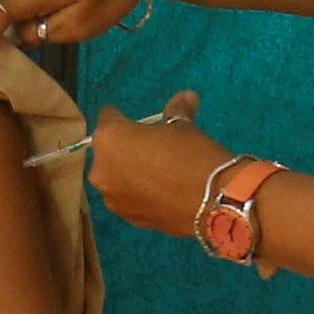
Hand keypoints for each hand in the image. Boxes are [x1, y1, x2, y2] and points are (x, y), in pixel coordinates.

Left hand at [87, 90, 231, 239]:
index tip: (135, 123)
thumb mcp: (182, 127)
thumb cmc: (192, 154)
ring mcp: (111, 198)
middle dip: (124, 148)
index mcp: (109, 138)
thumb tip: (187, 95)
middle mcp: (101, 169)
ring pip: (116, 177)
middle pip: (108, 151)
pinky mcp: (127, 218)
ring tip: (157, 172)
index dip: (122, 118)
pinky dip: (139, 193)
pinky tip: (161, 191)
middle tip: (151, 148)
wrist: (212, 201)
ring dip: (129, 173)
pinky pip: (128, 198)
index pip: (108, 119)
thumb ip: (176, 111)